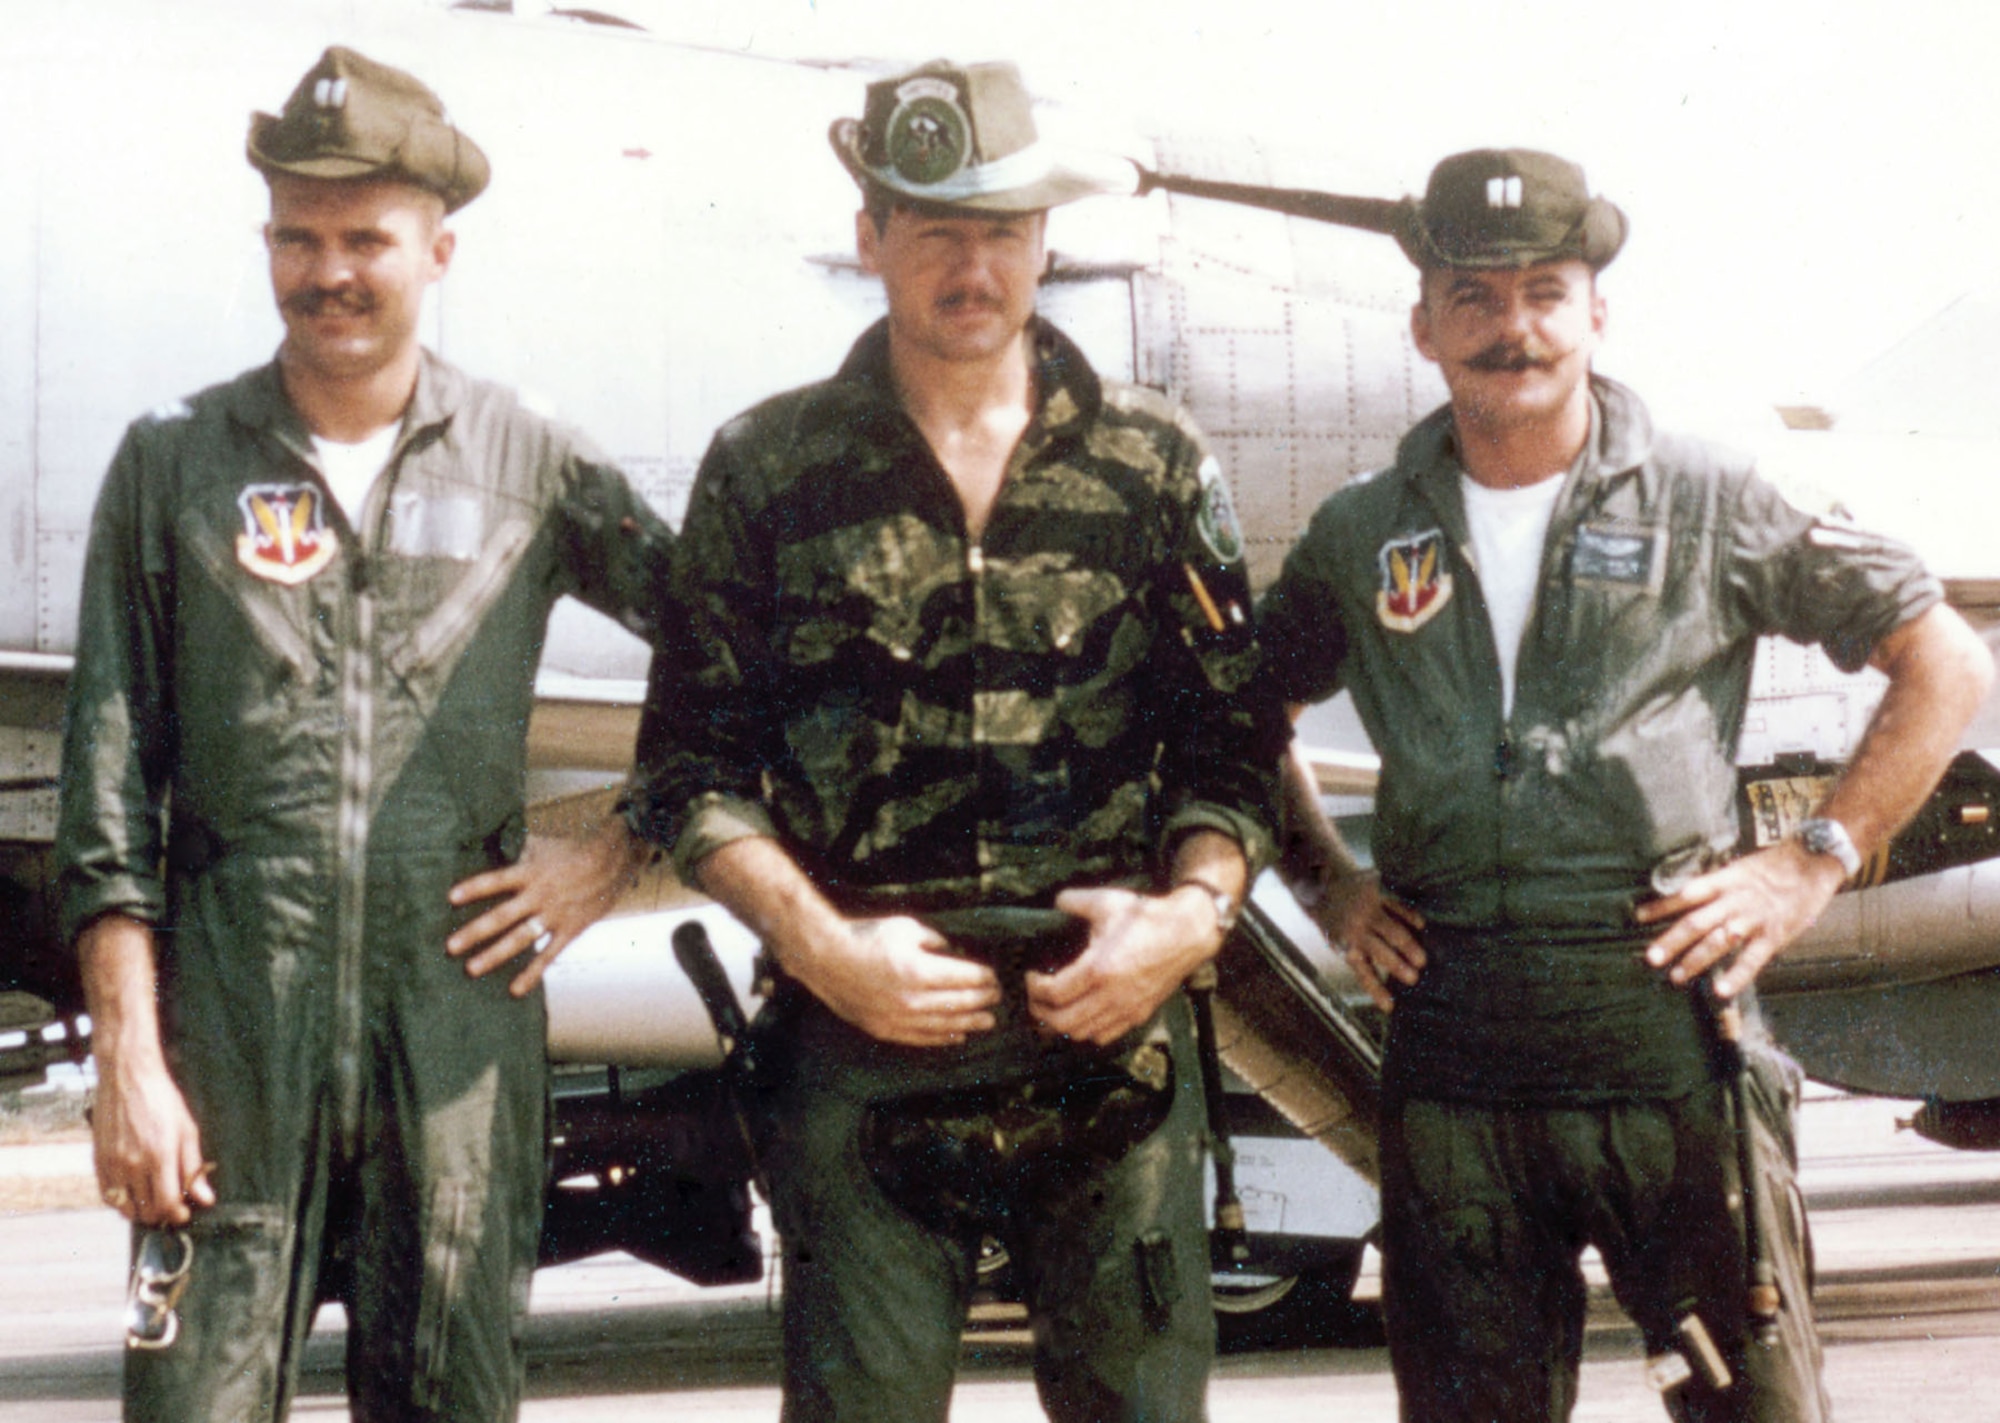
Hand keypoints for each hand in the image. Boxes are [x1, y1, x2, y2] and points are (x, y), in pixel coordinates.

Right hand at [93, 1054, 212, 1227]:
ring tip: (152, 1205)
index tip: (183, 1213)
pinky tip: (133, 1196)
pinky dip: (120, 1202)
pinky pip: (107, 1195)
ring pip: (124, 1207)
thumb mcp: (187, 1131)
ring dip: (140, 1212)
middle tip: (170, 1209)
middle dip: (161, 1214)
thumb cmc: (162, 1101)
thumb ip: (194, 1168)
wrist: (128, 1079)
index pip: (167, 1203)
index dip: (177, 1214)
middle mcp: (133, 1164)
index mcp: (160, 1156)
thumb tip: (206, 1198)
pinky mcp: (98, 1160)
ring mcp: (113, 1163)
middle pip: (146, 1208)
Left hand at [447, 820, 645, 995]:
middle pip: (502, 916)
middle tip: (450, 947)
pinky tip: (515, 989)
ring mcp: (554, 915)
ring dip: (495, 954)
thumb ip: (517, 851)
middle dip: (475, 932)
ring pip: (520, 939)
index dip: (474, 888)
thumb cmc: (573, 850)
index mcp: (530, 872)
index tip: (450, 898)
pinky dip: (532, 973)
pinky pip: (548, 955)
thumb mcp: (543, 845)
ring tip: (471, 969)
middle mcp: (539, 895)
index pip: (497, 880)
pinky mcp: (569, 930)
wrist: (614, 859)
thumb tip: (490, 841)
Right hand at [790, 916, 1001, 1046]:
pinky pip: (921, 1038)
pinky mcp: (885, 1030)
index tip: (995, 977)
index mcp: (919, 971)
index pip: (964, 978)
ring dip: (970, 1022)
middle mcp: (912, 999)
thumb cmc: (865, 937)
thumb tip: (953, 950)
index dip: (984, 978)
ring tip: (988, 1021)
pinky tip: (958, 1035)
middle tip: (997, 997)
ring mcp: (898, 1018)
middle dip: (982, 999)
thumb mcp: (905, 928)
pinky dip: (943, 1037)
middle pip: (959, 1003)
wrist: (824, 959)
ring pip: (944, 1025)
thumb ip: (934, 940)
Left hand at [1026, 886, 1217, 1046]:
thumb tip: (1055, 902)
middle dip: (1040, 1011)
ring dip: (1061, 1023)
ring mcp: (1126, 1008)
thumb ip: (1074, 901)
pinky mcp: (1138, 1014)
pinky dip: (1086, 1030)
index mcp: (1098, 969)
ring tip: (1053, 1007)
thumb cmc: (1146, 917)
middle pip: (1062, 1022)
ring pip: (1082, 1033)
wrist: (1186, 933)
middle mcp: (1111, 995)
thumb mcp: (1106, 901)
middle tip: (1035, 997)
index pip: (1052, 994)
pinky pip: (1104, 1035)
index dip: (1033, 988)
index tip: (1031, 976)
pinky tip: (1081, 1013)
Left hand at [1317, 871, 1424, 1012]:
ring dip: (1410, 947)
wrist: (1319, 885)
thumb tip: (1386, 977)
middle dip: (1398, 967)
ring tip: (1422, 960)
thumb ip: (1360, 956)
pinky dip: (1410, 917)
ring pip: (1393, 932)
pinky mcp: (1375, 894)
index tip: (1390, 1007)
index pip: (1363, 974)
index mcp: (1346, 946)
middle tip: (1414, 979)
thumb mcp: (1339, 942)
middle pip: (1382, 953)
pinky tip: (1421, 926)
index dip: (1377, 991)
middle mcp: (1356, 931)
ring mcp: (1367, 912)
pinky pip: (1397, 907)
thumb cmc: (1335, 922)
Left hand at [1637, 841, 1845, 996]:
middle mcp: (1733, 900)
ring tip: (1676, 976)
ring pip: (1719, 941)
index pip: (1685, 894)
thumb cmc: (1773, 867)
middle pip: (1696, 921)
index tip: (1638, 917)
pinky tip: (1721, 990)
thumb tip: (1687, 897)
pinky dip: (1736, 975)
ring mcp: (1753, 918)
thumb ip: (1716, 886)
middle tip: (1651, 958)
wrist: (1813, 861)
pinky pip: (1752, 958)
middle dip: (1672, 940)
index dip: (1661, 906)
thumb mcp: (1739, 869)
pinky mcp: (1774, 935)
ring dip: (1696, 960)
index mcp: (1723, 881)